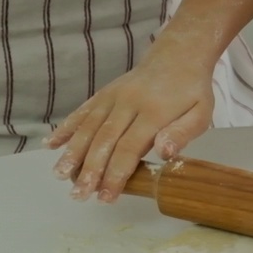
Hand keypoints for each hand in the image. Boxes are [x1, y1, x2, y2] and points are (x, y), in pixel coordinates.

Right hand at [45, 45, 214, 202]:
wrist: (178, 55)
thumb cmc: (191, 92)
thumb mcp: (201, 113)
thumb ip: (182, 133)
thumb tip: (164, 153)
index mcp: (154, 111)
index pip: (129, 147)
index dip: (115, 174)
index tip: (105, 197)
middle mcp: (128, 103)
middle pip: (104, 140)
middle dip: (90, 170)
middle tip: (79, 195)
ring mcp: (112, 96)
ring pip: (88, 126)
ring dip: (72, 152)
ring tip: (60, 175)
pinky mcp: (103, 93)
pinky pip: (82, 111)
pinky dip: (65, 128)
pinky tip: (50, 144)